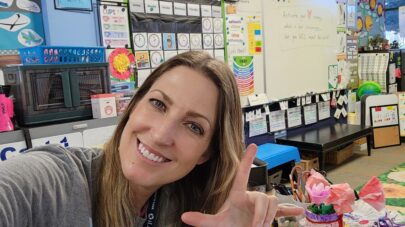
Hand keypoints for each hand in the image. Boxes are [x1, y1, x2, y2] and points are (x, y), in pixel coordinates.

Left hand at [181, 144, 303, 226]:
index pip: (242, 175)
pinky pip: (282, 210)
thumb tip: (185, 216)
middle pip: (263, 197)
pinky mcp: (269, 215)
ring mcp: (261, 206)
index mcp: (238, 196)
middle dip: (261, 214)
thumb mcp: (216, 225)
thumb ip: (201, 220)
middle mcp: (251, 197)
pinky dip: (290, 211)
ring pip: (273, 203)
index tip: (253, 145)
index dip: (247, 160)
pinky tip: (300, 213)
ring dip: (268, 218)